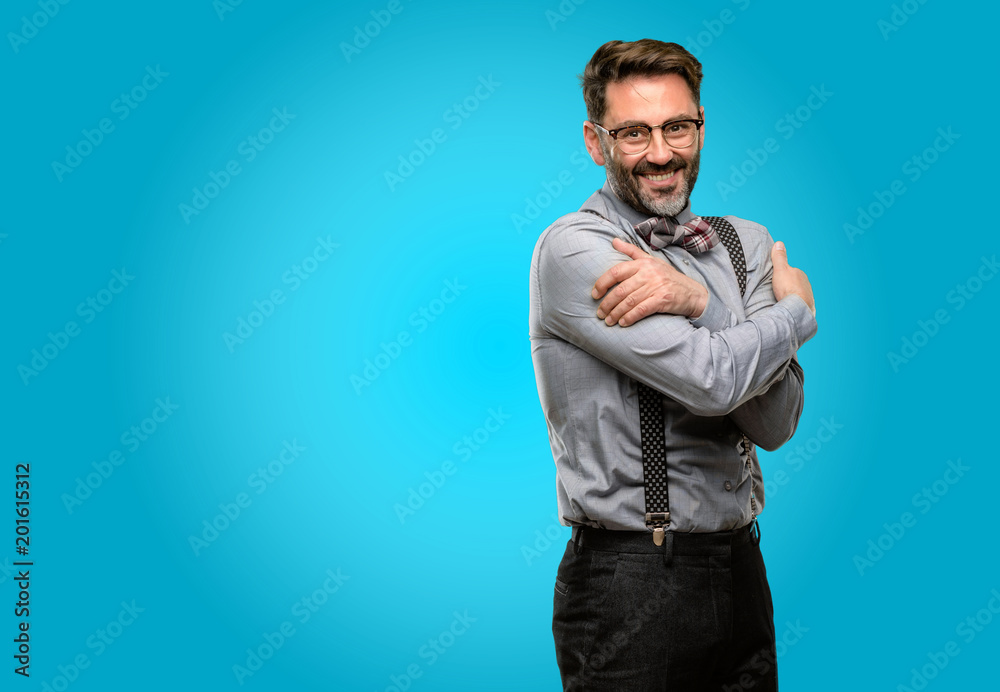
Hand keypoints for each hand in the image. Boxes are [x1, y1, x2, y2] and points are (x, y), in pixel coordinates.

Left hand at [591, 237, 708, 326]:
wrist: (692, 292)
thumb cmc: (668, 276)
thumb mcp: (651, 260)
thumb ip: (631, 251)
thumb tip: (613, 241)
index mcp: (643, 263)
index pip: (616, 272)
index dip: (602, 283)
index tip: (594, 294)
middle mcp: (648, 273)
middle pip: (620, 290)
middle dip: (607, 304)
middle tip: (600, 314)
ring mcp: (656, 286)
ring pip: (628, 302)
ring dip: (615, 313)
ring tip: (608, 321)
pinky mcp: (662, 300)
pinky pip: (641, 310)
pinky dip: (629, 318)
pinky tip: (622, 323)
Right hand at [771, 241, 815, 315]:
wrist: (797, 308)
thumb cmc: (788, 288)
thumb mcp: (780, 270)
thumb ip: (779, 257)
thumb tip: (779, 243)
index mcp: (800, 274)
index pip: (791, 272)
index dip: (783, 275)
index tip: (776, 280)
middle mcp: (806, 284)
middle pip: (795, 283)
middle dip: (788, 286)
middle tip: (778, 291)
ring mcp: (808, 296)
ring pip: (798, 294)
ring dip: (792, 296)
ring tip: (782, 300)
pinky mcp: (808, 307)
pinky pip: (800, 304)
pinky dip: (795, 304)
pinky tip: (788, 307)